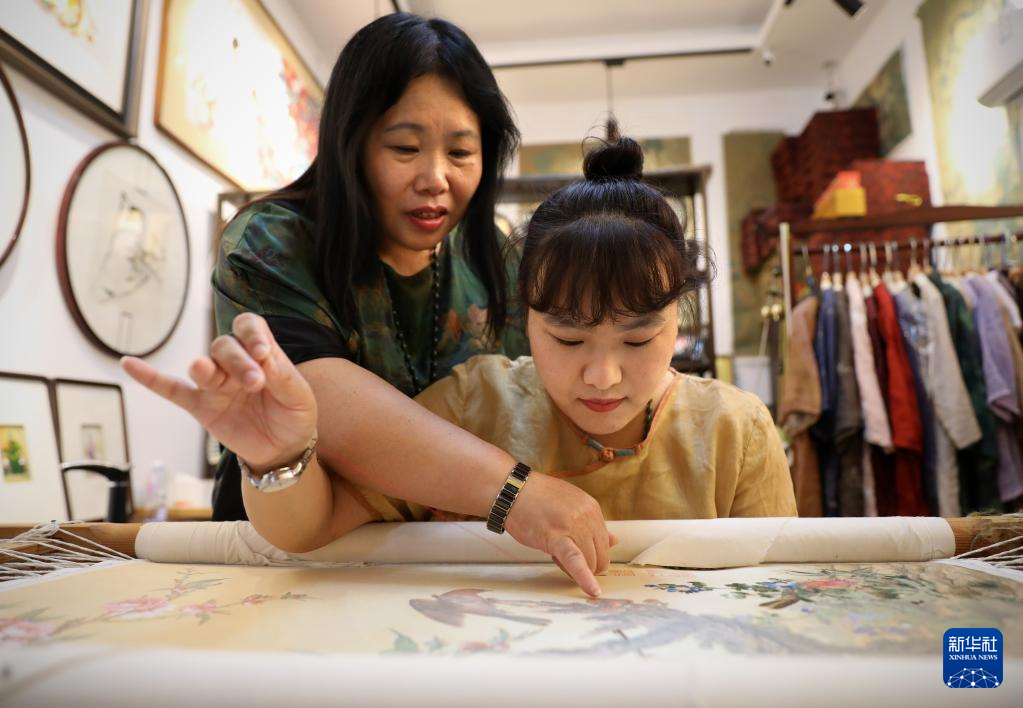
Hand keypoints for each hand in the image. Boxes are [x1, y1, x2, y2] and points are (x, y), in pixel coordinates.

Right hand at [121, 313, 316, 469]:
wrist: (283, 451)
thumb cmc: (294, 416)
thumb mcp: (299, 397)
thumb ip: (283, 375)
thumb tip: (263, 354)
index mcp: (261, 354)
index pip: (249, 327)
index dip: (252, 334)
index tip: (263, 352)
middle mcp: (234, 364)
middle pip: (224, 346)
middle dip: (237, 361)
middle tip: (254, 383)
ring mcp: (215, 385)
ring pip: (202, 365)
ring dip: (206, 368)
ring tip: (212, 376)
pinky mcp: (200, 406)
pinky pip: (170, 389)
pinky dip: (150, 378)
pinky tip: (129, 363)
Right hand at [503, 473, 617, 597]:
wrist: (511, 490)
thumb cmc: (536, 498)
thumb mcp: (570, 505)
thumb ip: (591, 524)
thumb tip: (614, 541)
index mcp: (591, 508)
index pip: (603, 542)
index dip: (592, 554)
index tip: (581, 557)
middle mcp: (587, 516)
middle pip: (600, 554)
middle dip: (588, 565)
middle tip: (566, 562)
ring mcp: (573, 526)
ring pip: (589, 561)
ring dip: (578, 570)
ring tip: (555, 557)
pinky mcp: (555, 537)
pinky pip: (575, 561)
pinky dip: (584, 578)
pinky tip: (592, 590)